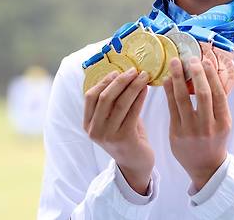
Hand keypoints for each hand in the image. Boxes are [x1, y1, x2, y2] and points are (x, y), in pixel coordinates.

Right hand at [83, 68, 153, 194]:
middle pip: (105, 97)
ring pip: (120, 103)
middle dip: (121, 81)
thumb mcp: (113, 119)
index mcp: (88, 124)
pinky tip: (146, 89)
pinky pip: (133, 111)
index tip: (118, 71)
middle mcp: (95, 130)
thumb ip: (113, 102)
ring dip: (133, 86)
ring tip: (143, 76)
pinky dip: (140, 97)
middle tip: (134, 70)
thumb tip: (121, 74)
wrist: (135, 164)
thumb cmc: (126, 136)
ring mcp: (108, 135)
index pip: (90, 96)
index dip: (104, 81)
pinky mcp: (124, 138)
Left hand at [163, 57, 230, 189]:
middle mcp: (208, 127)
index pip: (218, 94)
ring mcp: (190, 131)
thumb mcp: (223, 123)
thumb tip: (209, 74)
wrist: (205, 167)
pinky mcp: (176, 134)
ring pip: (182, 99)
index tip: (204, 61)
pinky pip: (171, 108)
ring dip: (178, 78)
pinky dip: (169, 92)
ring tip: (174, 63)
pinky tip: (168, 80)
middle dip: (195, 73)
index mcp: (223, 122)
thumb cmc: (215, 139)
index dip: (211, 76)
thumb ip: (217, 103)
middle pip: (202, 94)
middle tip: (189, 58)